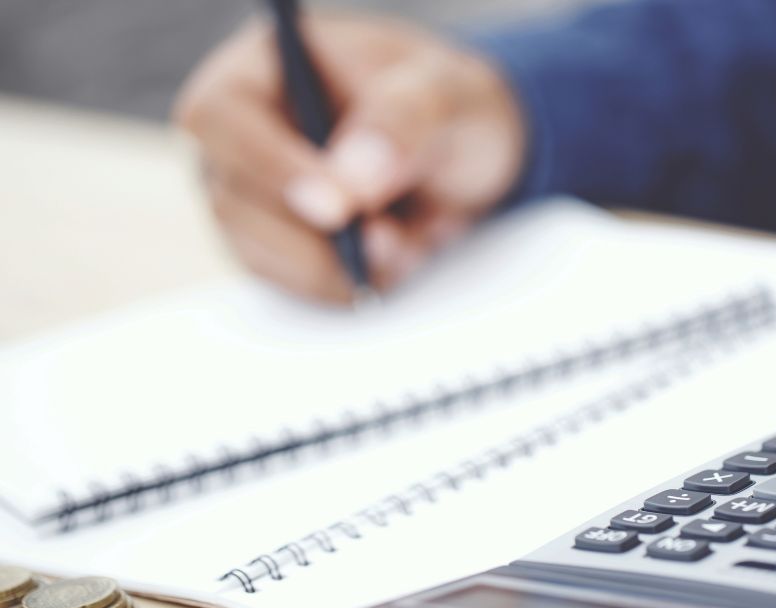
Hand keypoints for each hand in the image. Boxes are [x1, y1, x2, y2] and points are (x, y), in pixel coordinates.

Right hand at [174, 13, 524, 302]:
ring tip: (405, 245)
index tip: (335, 209)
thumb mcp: (446, 94)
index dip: (269, 167)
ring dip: (333, 268)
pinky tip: (394, 261)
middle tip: (388, 240)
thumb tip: (350, 181)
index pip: (220, 117)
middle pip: (231, 199)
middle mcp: (241, 133)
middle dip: (313, 237)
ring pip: (256, 253)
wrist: (466, 152)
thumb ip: (402, 122)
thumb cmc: (446, 105)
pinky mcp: (275, 246)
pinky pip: (289, 284)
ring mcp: (251, 194)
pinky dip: (343, 285)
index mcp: (265, 66)